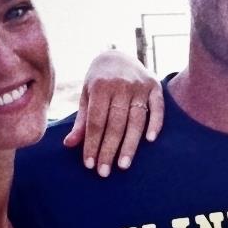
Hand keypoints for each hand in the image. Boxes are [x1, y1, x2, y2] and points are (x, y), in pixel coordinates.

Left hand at [63, 50, 164, 174]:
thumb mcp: (86, 96)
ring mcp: (140, 85)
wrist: (117, 55)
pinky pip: (158, 108)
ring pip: (136, 120)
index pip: (96, 122)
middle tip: (104, 172)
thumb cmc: (98, 81)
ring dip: (130, 145)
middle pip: (115, 124)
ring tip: (124, 165)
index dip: (92, 144)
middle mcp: (120, 85)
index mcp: (100, 86)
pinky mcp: (155, 86)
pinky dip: (155, 123)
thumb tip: (69, 145)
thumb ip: (80, 121)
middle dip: (109, 150)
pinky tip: (149, 141)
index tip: (90, 164)